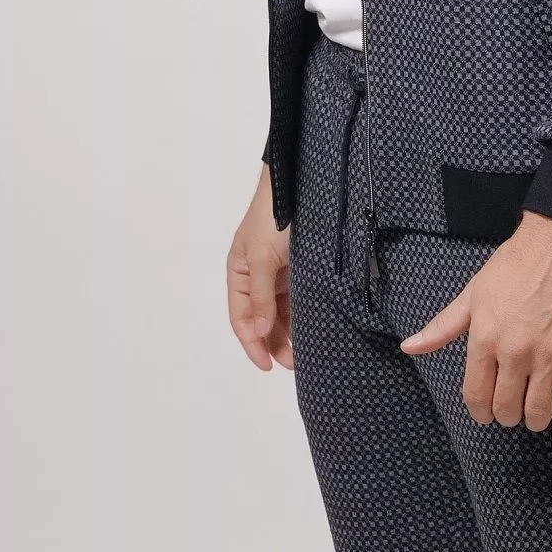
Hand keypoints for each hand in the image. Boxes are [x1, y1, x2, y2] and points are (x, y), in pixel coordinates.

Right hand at [227, 164, 292, 370]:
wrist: (302, 184)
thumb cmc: (274, 219)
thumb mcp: (262, 257)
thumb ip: (262, 296)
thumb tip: (260, 332)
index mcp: (239, 273)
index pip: (241, 318)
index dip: (252, 344)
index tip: (267, 366)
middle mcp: (257, 277)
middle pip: (262, 320)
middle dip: (274, 343)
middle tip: (295, 364)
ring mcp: (278, 274)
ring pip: (280, 313)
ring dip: (289, 334)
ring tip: (305, 354)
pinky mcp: (300, 270)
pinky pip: (297, 300)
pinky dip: (302, 317)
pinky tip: (312, 331)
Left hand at [401, 211, 551, 428]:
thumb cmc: (516, 263)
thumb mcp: (473, 293)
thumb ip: (443, 326)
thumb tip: (410, 347)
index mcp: (485, 338)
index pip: (476, 394)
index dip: (480, 411)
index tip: (486, 414)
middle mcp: (515, 351)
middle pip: (507, 408)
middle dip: (506, 416)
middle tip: (511, 411)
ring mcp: (551, 353)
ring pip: (540, 409)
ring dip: (535, 420)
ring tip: (536, 415)